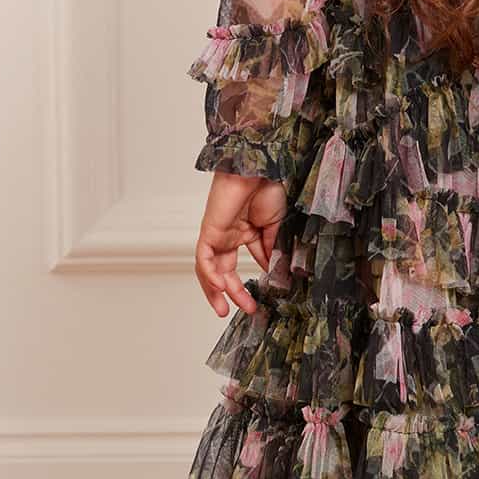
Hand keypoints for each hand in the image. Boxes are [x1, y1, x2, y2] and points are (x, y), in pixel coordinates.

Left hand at [194, 172, 286, 316]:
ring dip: (216, 291)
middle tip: (245, 309)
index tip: (257, 301)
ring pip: (209, 270)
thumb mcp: (274, 225)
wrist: (259, 169)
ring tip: (225, 309)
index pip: (238, 266)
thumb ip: (270, 248)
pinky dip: (209, 275)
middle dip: (232, 293)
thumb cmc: (267, 188)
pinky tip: (220, 287)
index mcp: (242, 234)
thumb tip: (269, 268)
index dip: (245, 284)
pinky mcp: (209, 231)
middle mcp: (226, 237)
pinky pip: (204, 259)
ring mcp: (217, 235)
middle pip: (223, 272)